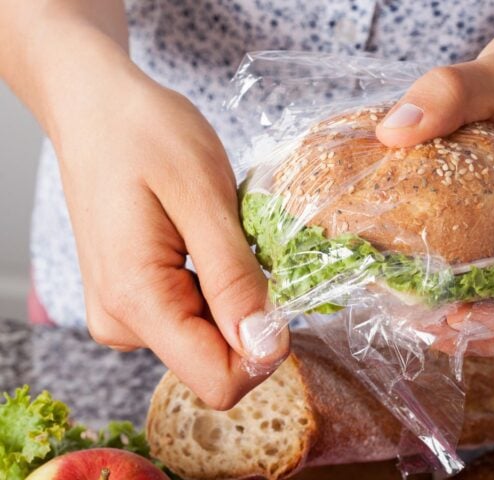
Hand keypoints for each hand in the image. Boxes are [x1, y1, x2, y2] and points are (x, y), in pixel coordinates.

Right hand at [56, 74, 288, 408]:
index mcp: (137, 301)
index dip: (264, 349)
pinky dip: (215, 287)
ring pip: (208, 339)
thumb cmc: (146, 136)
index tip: (278, 293)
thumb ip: (233, 280)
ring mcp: (124, 315)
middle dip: (248, 314)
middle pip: (216, 362)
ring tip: (216, 235)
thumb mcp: (204, 197)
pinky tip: (203, 242)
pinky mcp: (133, 302)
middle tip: (243, 246)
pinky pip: (192, 318)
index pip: (217, 381)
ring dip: (232, 296)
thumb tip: (266, 349)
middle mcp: (122, 323)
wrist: (97, 111)